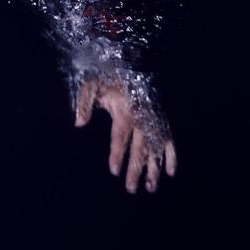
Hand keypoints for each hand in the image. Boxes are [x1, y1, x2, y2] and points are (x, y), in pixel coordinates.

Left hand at [75, 78, 176, 193]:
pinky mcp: (160, 117)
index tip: (114, 171)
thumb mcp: (91, 84)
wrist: (128, 61)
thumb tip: (78, 123)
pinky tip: (170, 172)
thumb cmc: (106, 75)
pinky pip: (169, 138)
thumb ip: (84, 102)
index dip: (117, 153)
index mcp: (124, 108)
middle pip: (139, 146)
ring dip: (153, 168)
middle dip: (135, 168)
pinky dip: (171, 155)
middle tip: (130, 188)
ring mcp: (153, 117)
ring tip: (150, 188)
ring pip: (155, 147)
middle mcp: (141, 115)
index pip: (120, 135)